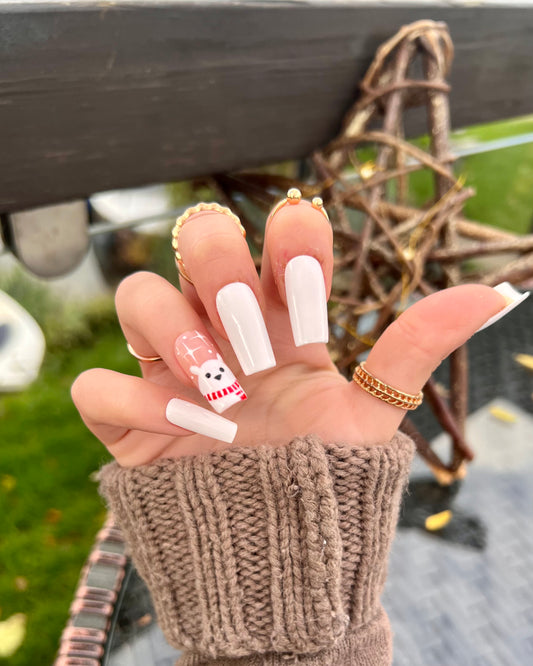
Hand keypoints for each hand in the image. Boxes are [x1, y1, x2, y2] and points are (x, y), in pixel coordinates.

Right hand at [72, 199, 505, 465]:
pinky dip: (127, 399)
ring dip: (171, 327)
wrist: (274, 552)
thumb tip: (491, 294)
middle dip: (220, 263)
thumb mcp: (371, 413)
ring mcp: (168, 366)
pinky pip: (97, 384)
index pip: (279, 239)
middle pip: (199, 242)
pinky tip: (170, 429)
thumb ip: (415, 348)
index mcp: (282, 318)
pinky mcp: (127, 412)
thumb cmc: (321, 476)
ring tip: (215, 385)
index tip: (307, 266)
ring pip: (138, 296)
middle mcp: (223, 327)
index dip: (291, 234)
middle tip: (248, 318)